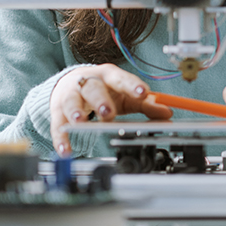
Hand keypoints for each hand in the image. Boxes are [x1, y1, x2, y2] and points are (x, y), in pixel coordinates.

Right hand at [50, 64, 172, 155]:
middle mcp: (88, 83)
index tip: (143, 93)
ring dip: (76, 113)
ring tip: (81, 122)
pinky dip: (61, 138)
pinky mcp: (58, 111)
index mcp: (109, 76)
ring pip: (72, 102)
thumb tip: (168, 112)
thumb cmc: (104, 89)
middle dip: (101, 101)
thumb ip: (146, 103)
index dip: (132, 85)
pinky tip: (65, 150)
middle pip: (93, 89)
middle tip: (109, 113)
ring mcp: (71, 96)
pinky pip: (57, 124)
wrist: (70, 83)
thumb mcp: (126, 95)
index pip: (121, 78)